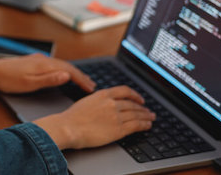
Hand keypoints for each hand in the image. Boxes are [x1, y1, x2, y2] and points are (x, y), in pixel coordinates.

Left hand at [0, 52, 95, 93]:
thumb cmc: (7, 79)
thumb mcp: (29, 84)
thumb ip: (48, 80)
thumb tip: (66, 75)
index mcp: (43, 65)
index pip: (69, 71)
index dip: (81, 79)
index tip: (90, 88)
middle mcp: (42, 59)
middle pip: (67, 66)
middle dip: (80, 75)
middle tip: (91, 85)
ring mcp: (37, 59)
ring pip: (60, 65)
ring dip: (72, 72)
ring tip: (81, 80)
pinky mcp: (33, 61)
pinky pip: (53, 64)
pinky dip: (63, 70)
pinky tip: (63, 74)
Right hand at [34, 86, 155, 149]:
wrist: (69, 128)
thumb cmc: (72, 117)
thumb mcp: (86, 102)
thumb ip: (99, 101)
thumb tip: (106, 105)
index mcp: (103, 95)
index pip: (125, 91)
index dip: (135, 95)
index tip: (139, 99)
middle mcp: (112, 103)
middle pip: (133, 104)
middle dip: (143, 108)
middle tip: (148, 111)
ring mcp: (116, 116)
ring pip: (137, 114)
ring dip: (146, 116)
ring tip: (151, 118)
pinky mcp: (118, 129)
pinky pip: (136, 125)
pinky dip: (144, 125)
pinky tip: (147, 125)